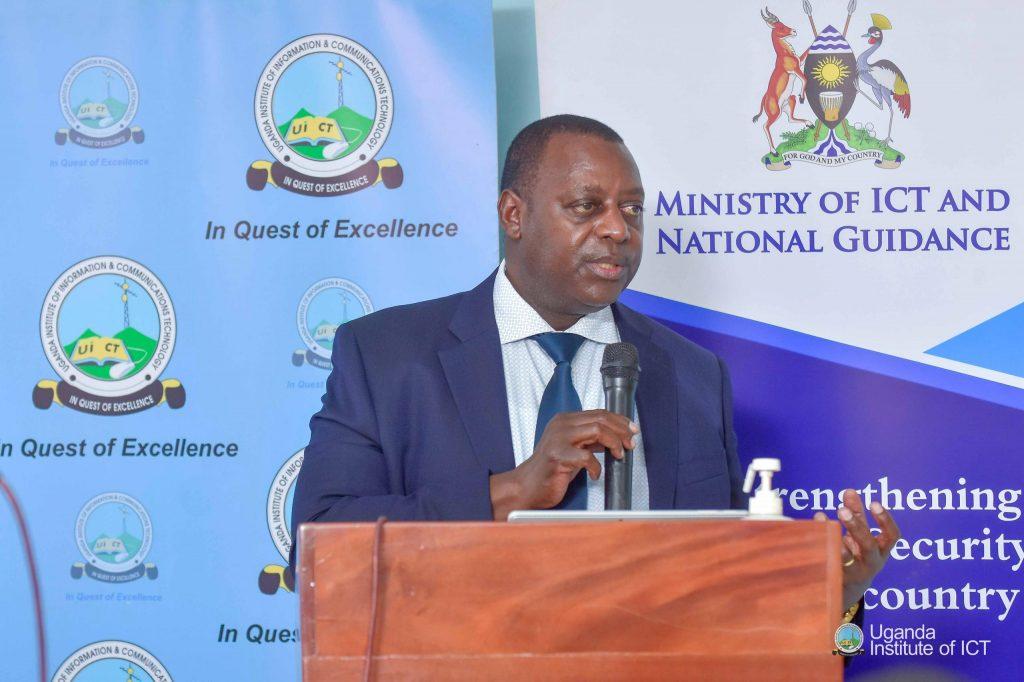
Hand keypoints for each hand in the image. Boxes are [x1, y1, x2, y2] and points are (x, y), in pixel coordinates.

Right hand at [489, 410, 637, 520]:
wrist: (529, 486)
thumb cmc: (552, 469)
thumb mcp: (574, 448)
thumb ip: (591, 439)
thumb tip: (617, 436)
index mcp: (565, 419)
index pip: (599, 413)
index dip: (619, 421)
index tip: (632, 430)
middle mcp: (561, 425)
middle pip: (600, 419)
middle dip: (621, 431)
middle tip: (630, 444)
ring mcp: (558, 439)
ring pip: (597, 430)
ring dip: (614, 443)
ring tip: (618, 456)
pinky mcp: (558, 457)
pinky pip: (586, 457)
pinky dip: (596, 467)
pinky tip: (596, 474)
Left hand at [815, 489, 900, 611]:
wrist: (850, 589)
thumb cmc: (859, 555)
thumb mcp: (862, 536)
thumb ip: (857, 514)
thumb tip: (849, 491)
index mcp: (881, 551)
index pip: (892, 536)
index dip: (885, 520)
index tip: (874, 503)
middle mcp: (870, 563)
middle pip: (868, 546)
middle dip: (856, 527)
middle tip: (842, 509)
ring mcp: (852, 573)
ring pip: (844, 557)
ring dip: (833, 537)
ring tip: (821, 518)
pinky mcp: (834, 578)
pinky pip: (825, 561)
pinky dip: (817, 545)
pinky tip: (809, 531)